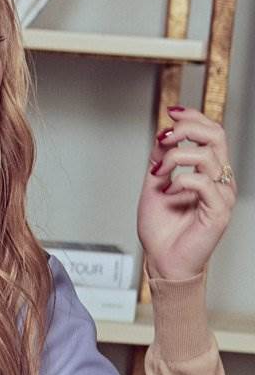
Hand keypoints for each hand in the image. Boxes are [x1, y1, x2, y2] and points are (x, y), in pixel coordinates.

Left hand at [137, 106, 236, 280]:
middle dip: (188, 128)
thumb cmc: (161, 231)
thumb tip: (162, 134)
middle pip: (216, 135)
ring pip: (207, 156)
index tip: (171, 112)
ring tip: (158, 174)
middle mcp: (218, 180)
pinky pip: (204, 183)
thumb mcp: (154, 186)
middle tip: (165, 136)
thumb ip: (160, 160)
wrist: (161, 262)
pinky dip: (181, 181)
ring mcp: (221, 195)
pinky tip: (169, 192)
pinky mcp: (219, 212)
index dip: (193, 117)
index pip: (210, 133)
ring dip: (176, 158)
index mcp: (207, 172)